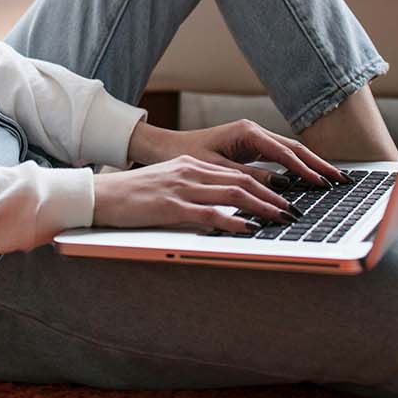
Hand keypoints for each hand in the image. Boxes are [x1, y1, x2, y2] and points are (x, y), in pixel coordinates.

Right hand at [92, 118, 349, 234]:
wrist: (101, 195)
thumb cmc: (134, 196)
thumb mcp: (170, 186)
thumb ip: (198, 191)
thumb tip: (227, 207)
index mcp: (194, 166)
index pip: (239, 173)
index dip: (268, 184)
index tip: (289, 196)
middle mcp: (192, 172)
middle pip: (243, 180)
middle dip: (274, 196)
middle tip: (296, 210)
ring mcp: (183, 188)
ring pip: (233, 194)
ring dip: (263, 208)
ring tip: (283, 219)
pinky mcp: (171, 206)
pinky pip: (209, 213)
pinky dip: (233, 222)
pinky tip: (248, 230)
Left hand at [127, 117, 347, 186]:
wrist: (165, 148)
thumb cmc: (185, 156)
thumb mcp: (217, 170)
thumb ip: (248, 178)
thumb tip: (280, 188)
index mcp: (247, 132)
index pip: (285, 153)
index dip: (305, 170)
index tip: (323, 183)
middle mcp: (254, 132)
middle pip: (294, 149)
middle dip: (319, 165)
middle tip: (341, 180)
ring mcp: (253, 139)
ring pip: (289, 152)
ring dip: (311, 166)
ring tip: (333, 181)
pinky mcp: (251, 148)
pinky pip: (280, 158)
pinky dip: (296, 168)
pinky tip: (309, 180)